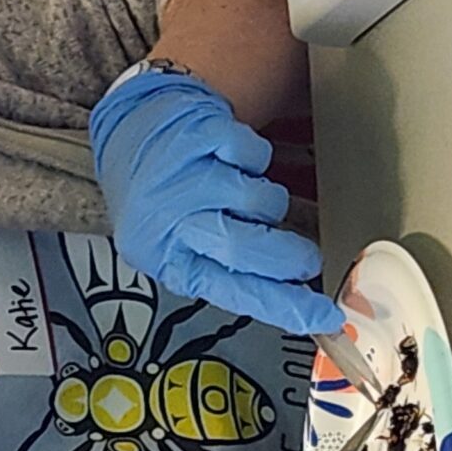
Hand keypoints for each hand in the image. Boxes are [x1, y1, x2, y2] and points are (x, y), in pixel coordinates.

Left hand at [91, 68, 345, 336]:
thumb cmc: (160, 200)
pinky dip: (256, 159)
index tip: (326, 316)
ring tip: (250, 198)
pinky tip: (234, 160)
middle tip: (307, 259)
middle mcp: (171, 221)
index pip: (235, 293)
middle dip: (288, 256)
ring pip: (258, 201)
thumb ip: (231, 268)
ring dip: (268, 203)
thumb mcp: (180, 246)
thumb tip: (296, 289)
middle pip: (243, 249)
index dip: (285, 307)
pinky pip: (255, 155)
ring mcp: (183, 176)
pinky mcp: (198, 134)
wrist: (126, 134)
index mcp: (170, 260)